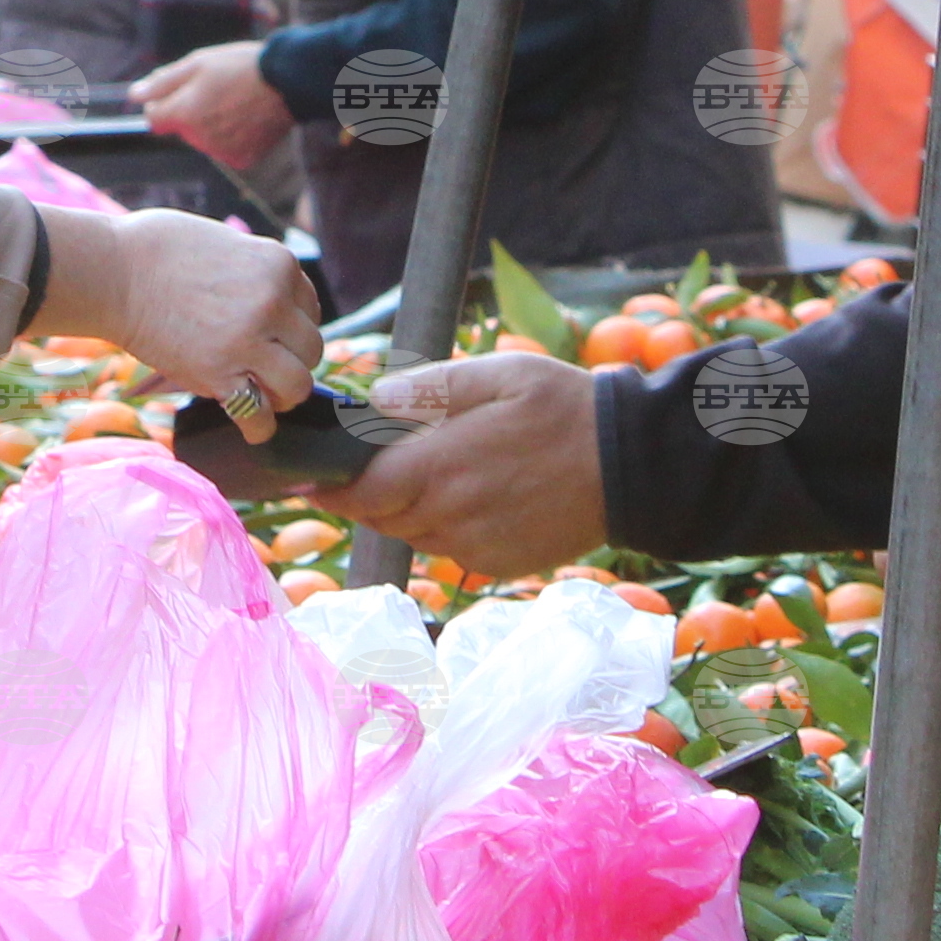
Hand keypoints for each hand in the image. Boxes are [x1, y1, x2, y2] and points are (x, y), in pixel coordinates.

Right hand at [43, 205, 322, 416]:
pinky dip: (258, 428)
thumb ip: (256, 274)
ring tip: (263, 396)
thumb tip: (273, 302)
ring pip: (298, 385)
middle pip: (311, 349)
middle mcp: (274, 302)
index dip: (292, 328)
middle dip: (291, 361)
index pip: (310, 310)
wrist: (114, 271)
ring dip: (283, 395)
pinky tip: (252, 428)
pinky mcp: (219, 373)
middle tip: (265, 367)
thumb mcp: (227, 243)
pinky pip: (259, 415)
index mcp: (279, 264)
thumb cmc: (159, 249)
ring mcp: (248, 340)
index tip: (272, 337)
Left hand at [135, 39, 294, 168]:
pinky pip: (225, 149)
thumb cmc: (241, 67)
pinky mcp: (241, 159)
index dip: (164, 101)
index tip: (183, 89)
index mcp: (184, 114)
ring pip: (203, 139)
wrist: (288, 82)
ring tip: (238, 101)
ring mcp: (221, 152)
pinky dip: (232, 136)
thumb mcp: (197, 63)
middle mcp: (199, 138)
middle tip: (219, 89)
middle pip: (181, 128)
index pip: (153, 118)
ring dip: (212, 124)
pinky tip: (248, 118)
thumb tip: (134, 96)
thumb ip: (162, 83)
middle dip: (191, 111)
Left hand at [334, 348, 615, 577]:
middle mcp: (450, 517)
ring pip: (412, 535)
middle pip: (379, 517)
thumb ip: (430, 389)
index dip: (327, 487)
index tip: (309, 475)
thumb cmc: (563, 407)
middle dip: (366, 493)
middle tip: (375, 462)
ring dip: (406, 509)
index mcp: (441, 468)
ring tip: (434, 472)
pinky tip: (473, 496)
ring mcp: (474, 548)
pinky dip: (444, 527)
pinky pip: (448, 550)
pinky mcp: (497, 565)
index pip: (357, 494)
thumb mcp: (499, 375)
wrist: (631, 465)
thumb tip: (373, 401)